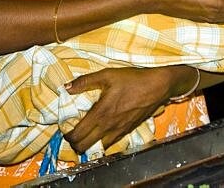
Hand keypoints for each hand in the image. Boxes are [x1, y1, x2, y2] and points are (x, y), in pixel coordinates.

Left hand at [63, 65, 189, 153]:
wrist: (158, 86)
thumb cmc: (133, 80)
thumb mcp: (107, 75)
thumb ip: (84, 81)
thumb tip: (66, 87)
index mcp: (100, 113)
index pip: (77, 136)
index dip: (67, 136)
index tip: (65, 129)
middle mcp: (108, 126)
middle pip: (84, 148)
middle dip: (75, 144)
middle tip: (74, 133)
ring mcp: (119, 131)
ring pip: (98, 148)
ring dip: (90, 143)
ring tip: (88, 133)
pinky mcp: (128, 131)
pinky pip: (111, 142)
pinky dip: (103, 140)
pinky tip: (104, 129)